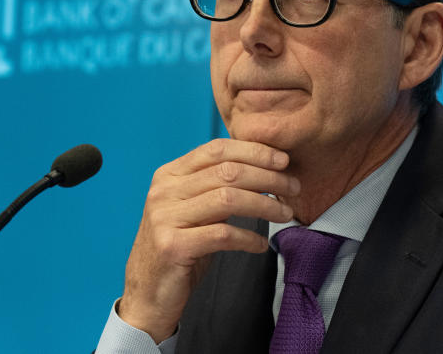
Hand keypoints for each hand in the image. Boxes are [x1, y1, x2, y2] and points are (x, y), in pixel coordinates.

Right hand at [117, 139, 299, 341]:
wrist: (148, 292)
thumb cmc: (181, 245)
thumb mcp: (194, 207)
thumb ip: (216, 185)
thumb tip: (266, 167)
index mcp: (169, 174)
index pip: (217, 149)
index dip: (254, 151)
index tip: (283, 160)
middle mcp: (164, 191)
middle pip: (227, 172)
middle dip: (268, 177)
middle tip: (293, 187)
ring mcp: (165, 218)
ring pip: (228, 199)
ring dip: (265, 205)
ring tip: (285, 213)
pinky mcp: (173, 246)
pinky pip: (223, 235)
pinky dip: (249, 238)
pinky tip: (261, 244)